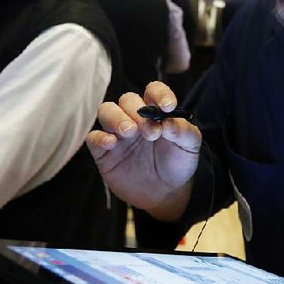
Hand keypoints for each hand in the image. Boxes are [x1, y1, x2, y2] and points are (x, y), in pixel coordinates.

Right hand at [86, 81, 200, 220]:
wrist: (166, 192)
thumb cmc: (178, 163)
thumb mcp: (190, 147)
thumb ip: (184, 131)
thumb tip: (169, 122)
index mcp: (155, 112)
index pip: (153, 91)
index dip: (159, 93)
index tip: (167, 106)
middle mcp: (134, 118)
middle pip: (127, 99)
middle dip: (137, 112)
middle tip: (151, 132)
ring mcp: (117, 134)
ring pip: (106, 110)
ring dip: (116, 118)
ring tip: (129, 132)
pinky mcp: (103, 152)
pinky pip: (93, 137)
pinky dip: (100, 138)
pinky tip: (111, 144)